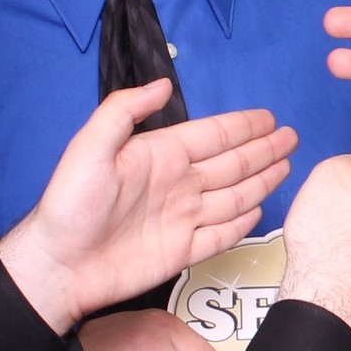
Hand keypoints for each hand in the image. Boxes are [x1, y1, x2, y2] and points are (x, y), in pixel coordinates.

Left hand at [0, 82, 296, 332]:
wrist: (60, 266)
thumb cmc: (71, 204)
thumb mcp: (90, 147)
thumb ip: (124, 111)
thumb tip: (163, 83)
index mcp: (160, 155)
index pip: (213, 136)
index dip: (243, 126)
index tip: (269, 118)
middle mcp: (177, 184)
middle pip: (232, 163)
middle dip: (262, 149)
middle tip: (291, 137)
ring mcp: (182, 219)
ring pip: (234, 195)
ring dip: (261, 180)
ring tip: (286, 165)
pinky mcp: (183, 252)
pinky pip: (221, 233)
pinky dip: (243, 223)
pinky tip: (260, 211)